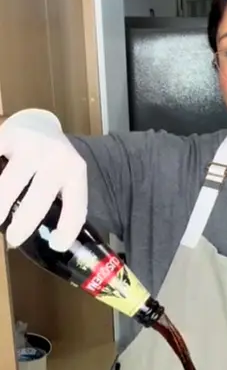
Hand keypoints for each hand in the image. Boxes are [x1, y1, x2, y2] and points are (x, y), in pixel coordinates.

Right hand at [0, 109, 87, 250]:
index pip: (77, 205)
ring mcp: (31, 145)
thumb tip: (51, 242)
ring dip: (1, 204)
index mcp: (76, 172)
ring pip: (10, 182)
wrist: (38, 123)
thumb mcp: (66, 177)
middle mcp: (57, 157)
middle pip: (40, 196)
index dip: (68, 229)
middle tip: (13, 239)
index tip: (56, 246)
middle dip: (25, 222)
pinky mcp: (6, 136)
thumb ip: (62, 201)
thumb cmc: (51, 160)